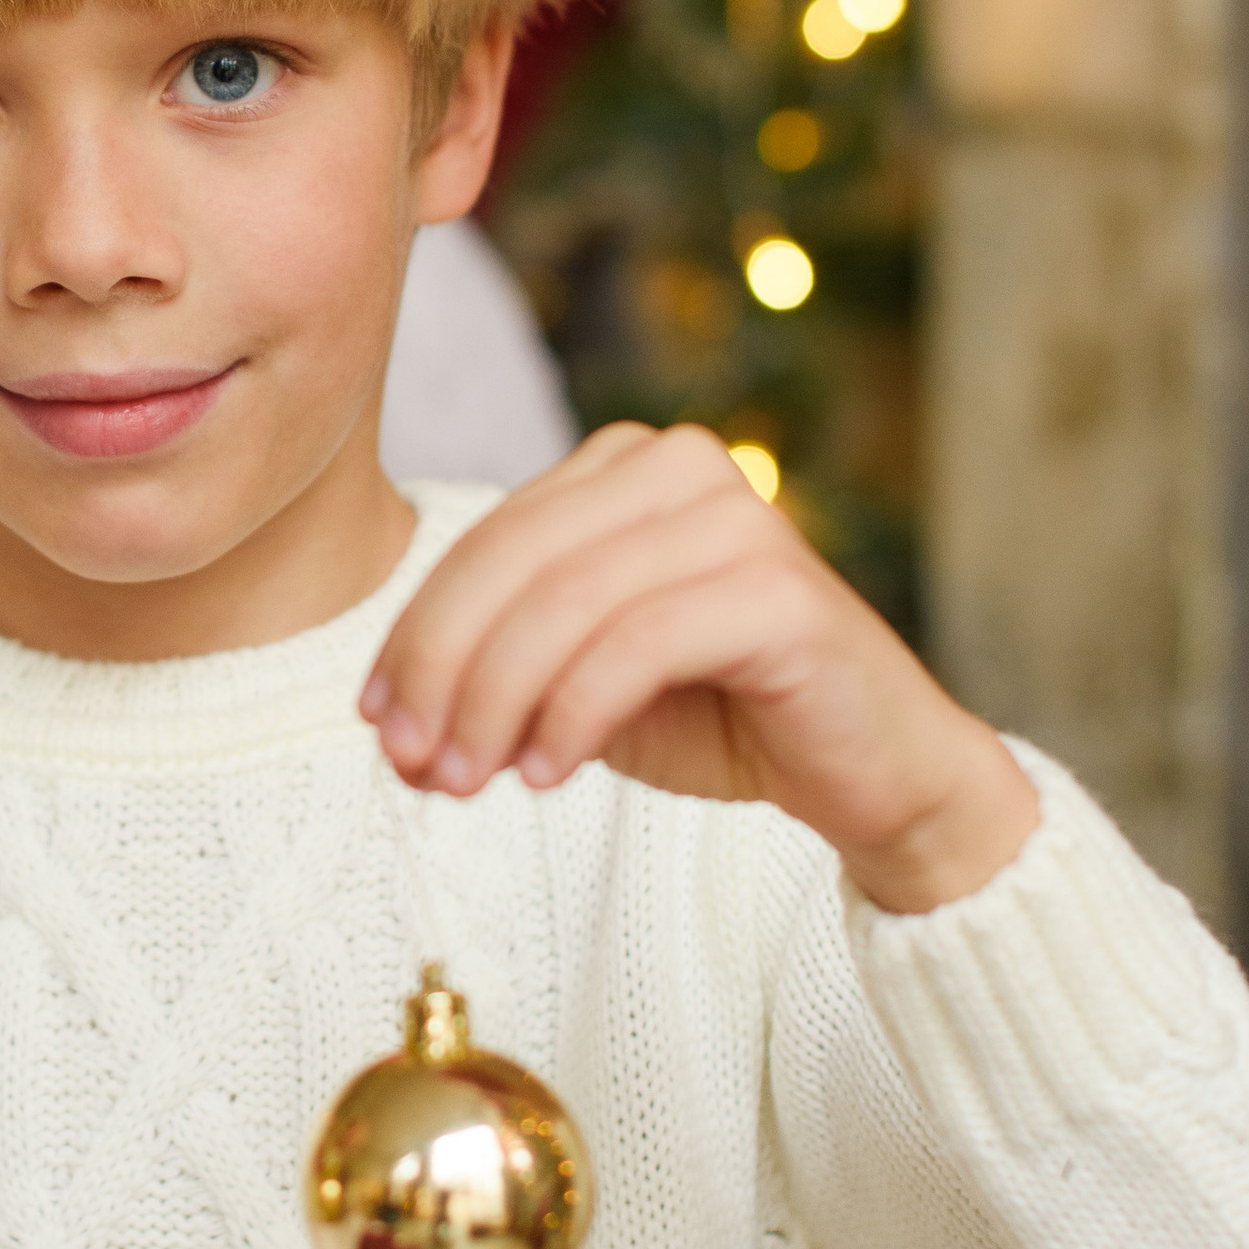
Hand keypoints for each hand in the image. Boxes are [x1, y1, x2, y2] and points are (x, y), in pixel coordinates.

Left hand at [362, 422, 1038, 911]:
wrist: (873, 773)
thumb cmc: (728, 718)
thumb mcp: (585, 691)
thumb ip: (500, 679)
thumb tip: (394, 726)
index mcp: (626, 466)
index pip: (488, 542)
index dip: (416, 633)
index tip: (376, 723)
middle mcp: (680, 466)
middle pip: (514, 562)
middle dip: (442, 670)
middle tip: (410, 763)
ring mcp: (735, 518)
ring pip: (565, 602)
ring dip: (495, 703)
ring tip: (465, 782)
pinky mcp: (777, 590)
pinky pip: (635, 644)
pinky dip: (572, 715)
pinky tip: (547, 775)